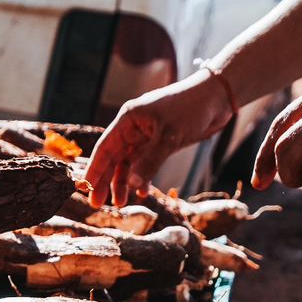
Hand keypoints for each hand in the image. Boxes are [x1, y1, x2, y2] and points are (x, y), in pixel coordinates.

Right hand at [84, 69, 234, 208]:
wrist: (217, 97)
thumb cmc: (191, 108)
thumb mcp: (169, 137)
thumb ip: (149, 162)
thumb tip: (131, 185)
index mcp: (128, 120)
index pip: (104, 148)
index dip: (94, 169)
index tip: (85, 189)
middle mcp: (133, 128)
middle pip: (113, 158)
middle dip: (105, 181)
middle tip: (98, 203)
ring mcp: (146, 136)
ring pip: (128, 164)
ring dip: (124, 182)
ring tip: (121, 202)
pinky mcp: (160, 143)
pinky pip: (145, 164)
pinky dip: (142, 178)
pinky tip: (142, 192)